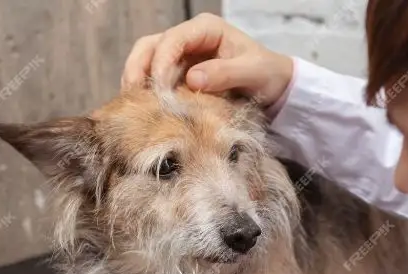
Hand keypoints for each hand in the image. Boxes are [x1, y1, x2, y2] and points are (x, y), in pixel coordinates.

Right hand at [121, 12, 294, 107]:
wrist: (275, 88)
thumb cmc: (266, 74)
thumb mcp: (252, 72)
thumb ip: (224, 73)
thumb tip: (192, 79)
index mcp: (206, 29)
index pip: (173, 39)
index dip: (161, 62)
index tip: (159, 88)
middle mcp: (188, 38)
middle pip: (150, 46)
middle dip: (138, 69)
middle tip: (133, 97)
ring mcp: (181, 56)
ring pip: (146, 61)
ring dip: (137, 82)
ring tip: (133, 106)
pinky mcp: (178, 75)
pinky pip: (154, 80)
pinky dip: (146, 93)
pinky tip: (143, 110)